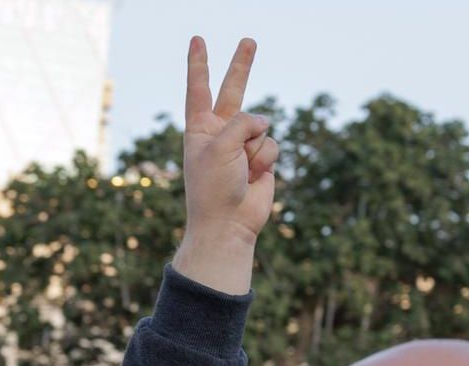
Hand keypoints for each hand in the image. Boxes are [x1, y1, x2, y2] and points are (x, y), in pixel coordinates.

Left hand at [170, 36, 278, 294]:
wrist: (228, 224)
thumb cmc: (213, 187)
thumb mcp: (219, 146)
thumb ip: (241, 122)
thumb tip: (264, 121)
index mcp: (199, 128)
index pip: (199, 88)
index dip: (199, 64)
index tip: (197, 39)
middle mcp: (220, 132)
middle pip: (233, 90)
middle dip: (242, 66)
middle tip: (249, 40)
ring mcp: (242, 144)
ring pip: (260, 125)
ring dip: (254, 147)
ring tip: (241, 170)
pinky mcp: (261, 158)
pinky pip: (270, 144)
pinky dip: (265, 159)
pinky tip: (254, 176)